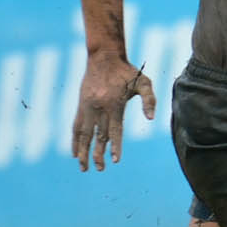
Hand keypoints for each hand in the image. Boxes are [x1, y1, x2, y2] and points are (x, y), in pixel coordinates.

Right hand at [71, 50, 156, 171]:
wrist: (103, 56)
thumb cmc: (128, 71)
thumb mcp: (144, 82)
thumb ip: (149, 100)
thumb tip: (151, 119)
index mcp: (114, 105)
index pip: (114, 131)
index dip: (115, 146)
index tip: (115, 160)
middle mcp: (98, 108)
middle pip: (97, 136)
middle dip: (98, 154)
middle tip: (100, 169)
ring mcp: (87, 107)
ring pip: (83, 134)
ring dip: (82, 151)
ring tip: (83, 166)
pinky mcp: (81, 106)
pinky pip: (75, 126)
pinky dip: (75, 140)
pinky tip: (74, 151)